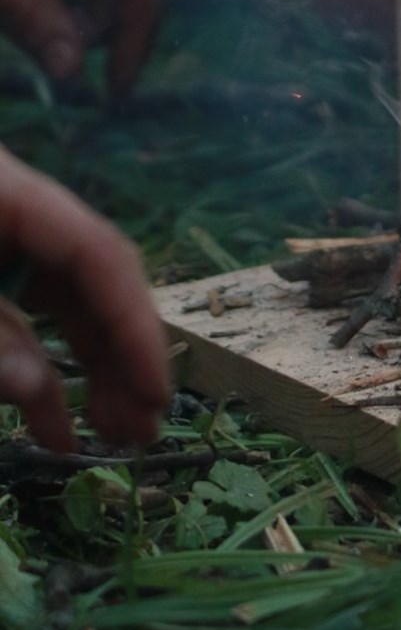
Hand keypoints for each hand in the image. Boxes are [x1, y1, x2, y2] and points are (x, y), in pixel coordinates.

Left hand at [0, 146, 167, 451]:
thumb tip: (38, 394)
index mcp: (7, 192)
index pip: (98, 253)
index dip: (134, 324)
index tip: (156, 393)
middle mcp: (18, 212)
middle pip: (92, 280)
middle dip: (122, 356)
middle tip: (143, 431)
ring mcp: (2, 241)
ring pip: (65, 305)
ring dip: (92, 371)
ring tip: (117, 437)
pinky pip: (25, 318)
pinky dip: (40, 372)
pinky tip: (59, 432)